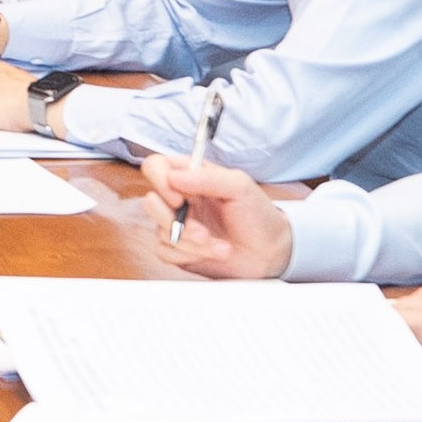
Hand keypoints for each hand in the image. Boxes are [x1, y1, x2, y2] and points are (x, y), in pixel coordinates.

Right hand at [121, 150, 290, 278]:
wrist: (270, 252)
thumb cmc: (258, 215)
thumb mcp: (240, 187)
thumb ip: (207, 178)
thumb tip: (173, 177)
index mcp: (191, 176)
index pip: (156, 167)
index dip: (159, 181)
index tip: (178, 199)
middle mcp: (181, 199)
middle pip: (151, 202)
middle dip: (176, 221)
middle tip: (202, 231)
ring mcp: (178, 225)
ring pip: (160, 231)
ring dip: (191, 242)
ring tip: (219, 245)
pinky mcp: (179, 249)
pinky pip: (165, 252)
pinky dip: (189, 255)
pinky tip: (213, 253)